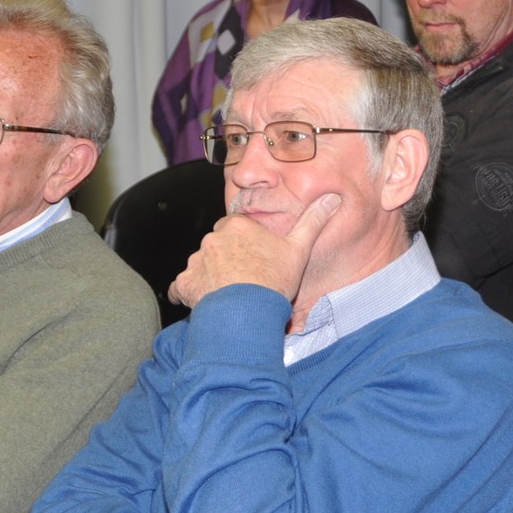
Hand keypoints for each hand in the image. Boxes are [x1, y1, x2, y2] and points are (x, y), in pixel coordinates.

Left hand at [170, 193, 340, 310]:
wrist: (249, 314)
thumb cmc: (274, 282)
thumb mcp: (299, 249)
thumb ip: (313, 221)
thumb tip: (332, 198)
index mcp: (237, 226)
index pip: (236, 229)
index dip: (245, 245)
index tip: (255, 261)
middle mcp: (213, 239)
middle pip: (217, 246)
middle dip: (226, 260)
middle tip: (243, 280)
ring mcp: (196, 261)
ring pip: (201, 264)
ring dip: (210, 276)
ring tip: (228, 296)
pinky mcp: (184, 284)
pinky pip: (181, 287)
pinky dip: (189, 293)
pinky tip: (203, 303)